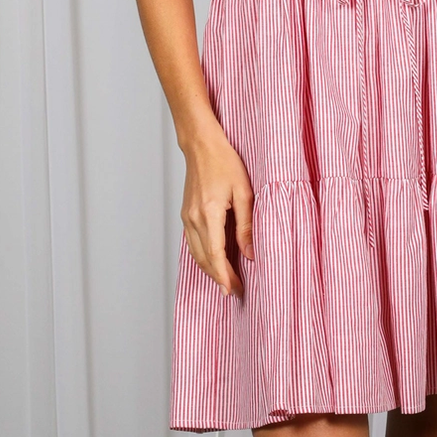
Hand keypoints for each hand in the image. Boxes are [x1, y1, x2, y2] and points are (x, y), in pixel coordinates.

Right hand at [179, 124, 254, 297]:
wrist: (201, 145)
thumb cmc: (224, 162)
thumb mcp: (244, 192)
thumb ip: (246, 225)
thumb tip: (251, 253)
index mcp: (209, 213)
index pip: (215, 254)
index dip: (224, 275)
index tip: (233, 290)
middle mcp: (193, 218)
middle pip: (204, 259)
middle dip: (218, 278)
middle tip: (234, 291)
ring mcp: (187, 216)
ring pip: (196, 253)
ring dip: (210, 270)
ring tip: (226, 281)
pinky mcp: (186, 213)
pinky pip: (192, 243)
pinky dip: (203, 256)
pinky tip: (213, 261)